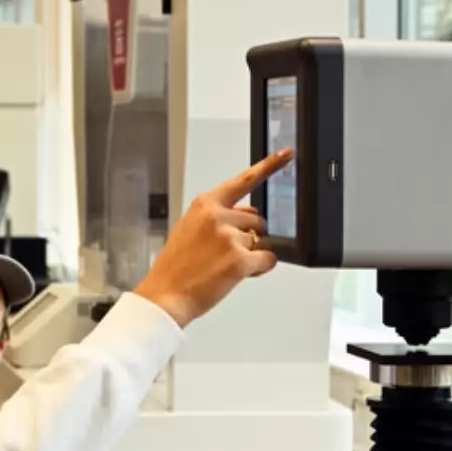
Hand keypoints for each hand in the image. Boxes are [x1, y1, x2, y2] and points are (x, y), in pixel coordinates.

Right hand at [132, 150, 290, 327]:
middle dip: (250, 237)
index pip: (243, 181)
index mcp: (205, 205)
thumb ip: (218, 217)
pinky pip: (268, 259)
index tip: (286, 154)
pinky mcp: (240, 259)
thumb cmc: (175, 268)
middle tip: (227, 254)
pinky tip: (240, 275)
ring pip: (262, 241)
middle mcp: (218, 216)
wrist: (165, 296)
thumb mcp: (189, 230)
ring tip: (225, 267)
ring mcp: (230, 237)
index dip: (269, 166)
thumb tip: (248, 215)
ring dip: (252, 255)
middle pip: (258, 219)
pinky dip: (259, 269)